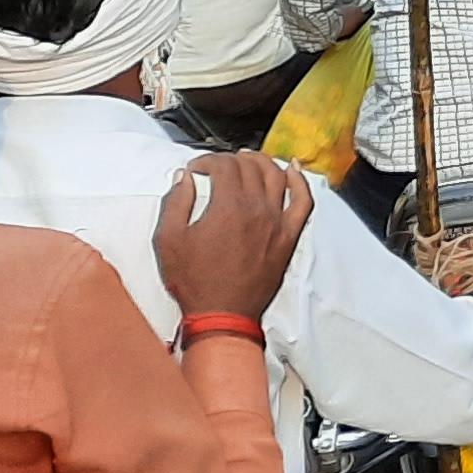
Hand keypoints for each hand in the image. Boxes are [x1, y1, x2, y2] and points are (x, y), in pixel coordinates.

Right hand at [156, 153, 314, 323]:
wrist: (223, 314)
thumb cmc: (195, 280)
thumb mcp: (169, 240)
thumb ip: (175, 202)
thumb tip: (184, 176)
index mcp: (228, 206)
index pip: (224, 165)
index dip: (207, 160)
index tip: (196, 168)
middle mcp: (258, 209)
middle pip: (250, 167)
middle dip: (231, 159)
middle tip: (218, 165)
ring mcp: (278, 222)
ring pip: (277, 176)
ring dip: (262, 161)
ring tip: (248, 159)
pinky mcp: (289, 236)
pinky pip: (303, 201)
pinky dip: (300, 181)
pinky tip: (292, 169)